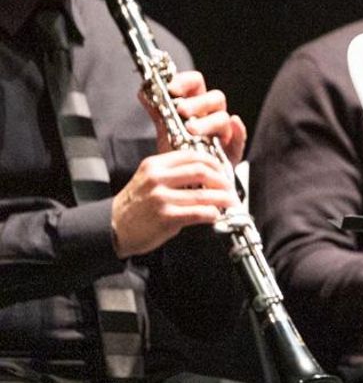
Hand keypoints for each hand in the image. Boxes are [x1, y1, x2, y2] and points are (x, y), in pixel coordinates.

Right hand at [110, 148, 239, 256]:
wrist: (111, 227)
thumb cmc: (134, 206)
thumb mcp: (148, 180)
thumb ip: (173, 174)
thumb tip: (205, 176)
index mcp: (155, 165)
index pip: (192, 155)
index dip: (213, 162)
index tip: (222, 170)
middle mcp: (157, 178)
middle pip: (202, 170)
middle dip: (222, 179)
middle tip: (230, 187)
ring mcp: (161, 197)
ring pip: (203, 193)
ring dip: (222, 198)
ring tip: (230, 202)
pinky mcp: (166, 216)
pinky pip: (198, 212)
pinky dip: (212, 213)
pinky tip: (215, 215)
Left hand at [148, 70, 246, 164]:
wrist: (183, 177)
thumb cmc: (177, 150)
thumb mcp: (164, 129)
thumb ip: (158, 111)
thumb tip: (143, 92)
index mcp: (196, 104)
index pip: (196, 83)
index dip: (186, 82)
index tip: (172, 89)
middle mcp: (211, 114)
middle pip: (214, 98)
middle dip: (198, 103)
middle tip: (182, 111)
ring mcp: (223, 131)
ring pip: (223, 118)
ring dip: (208, 121)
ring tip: (192, 130)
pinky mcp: (231, 150)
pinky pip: (240, 138)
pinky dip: (239, 131)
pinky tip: (235, 125)